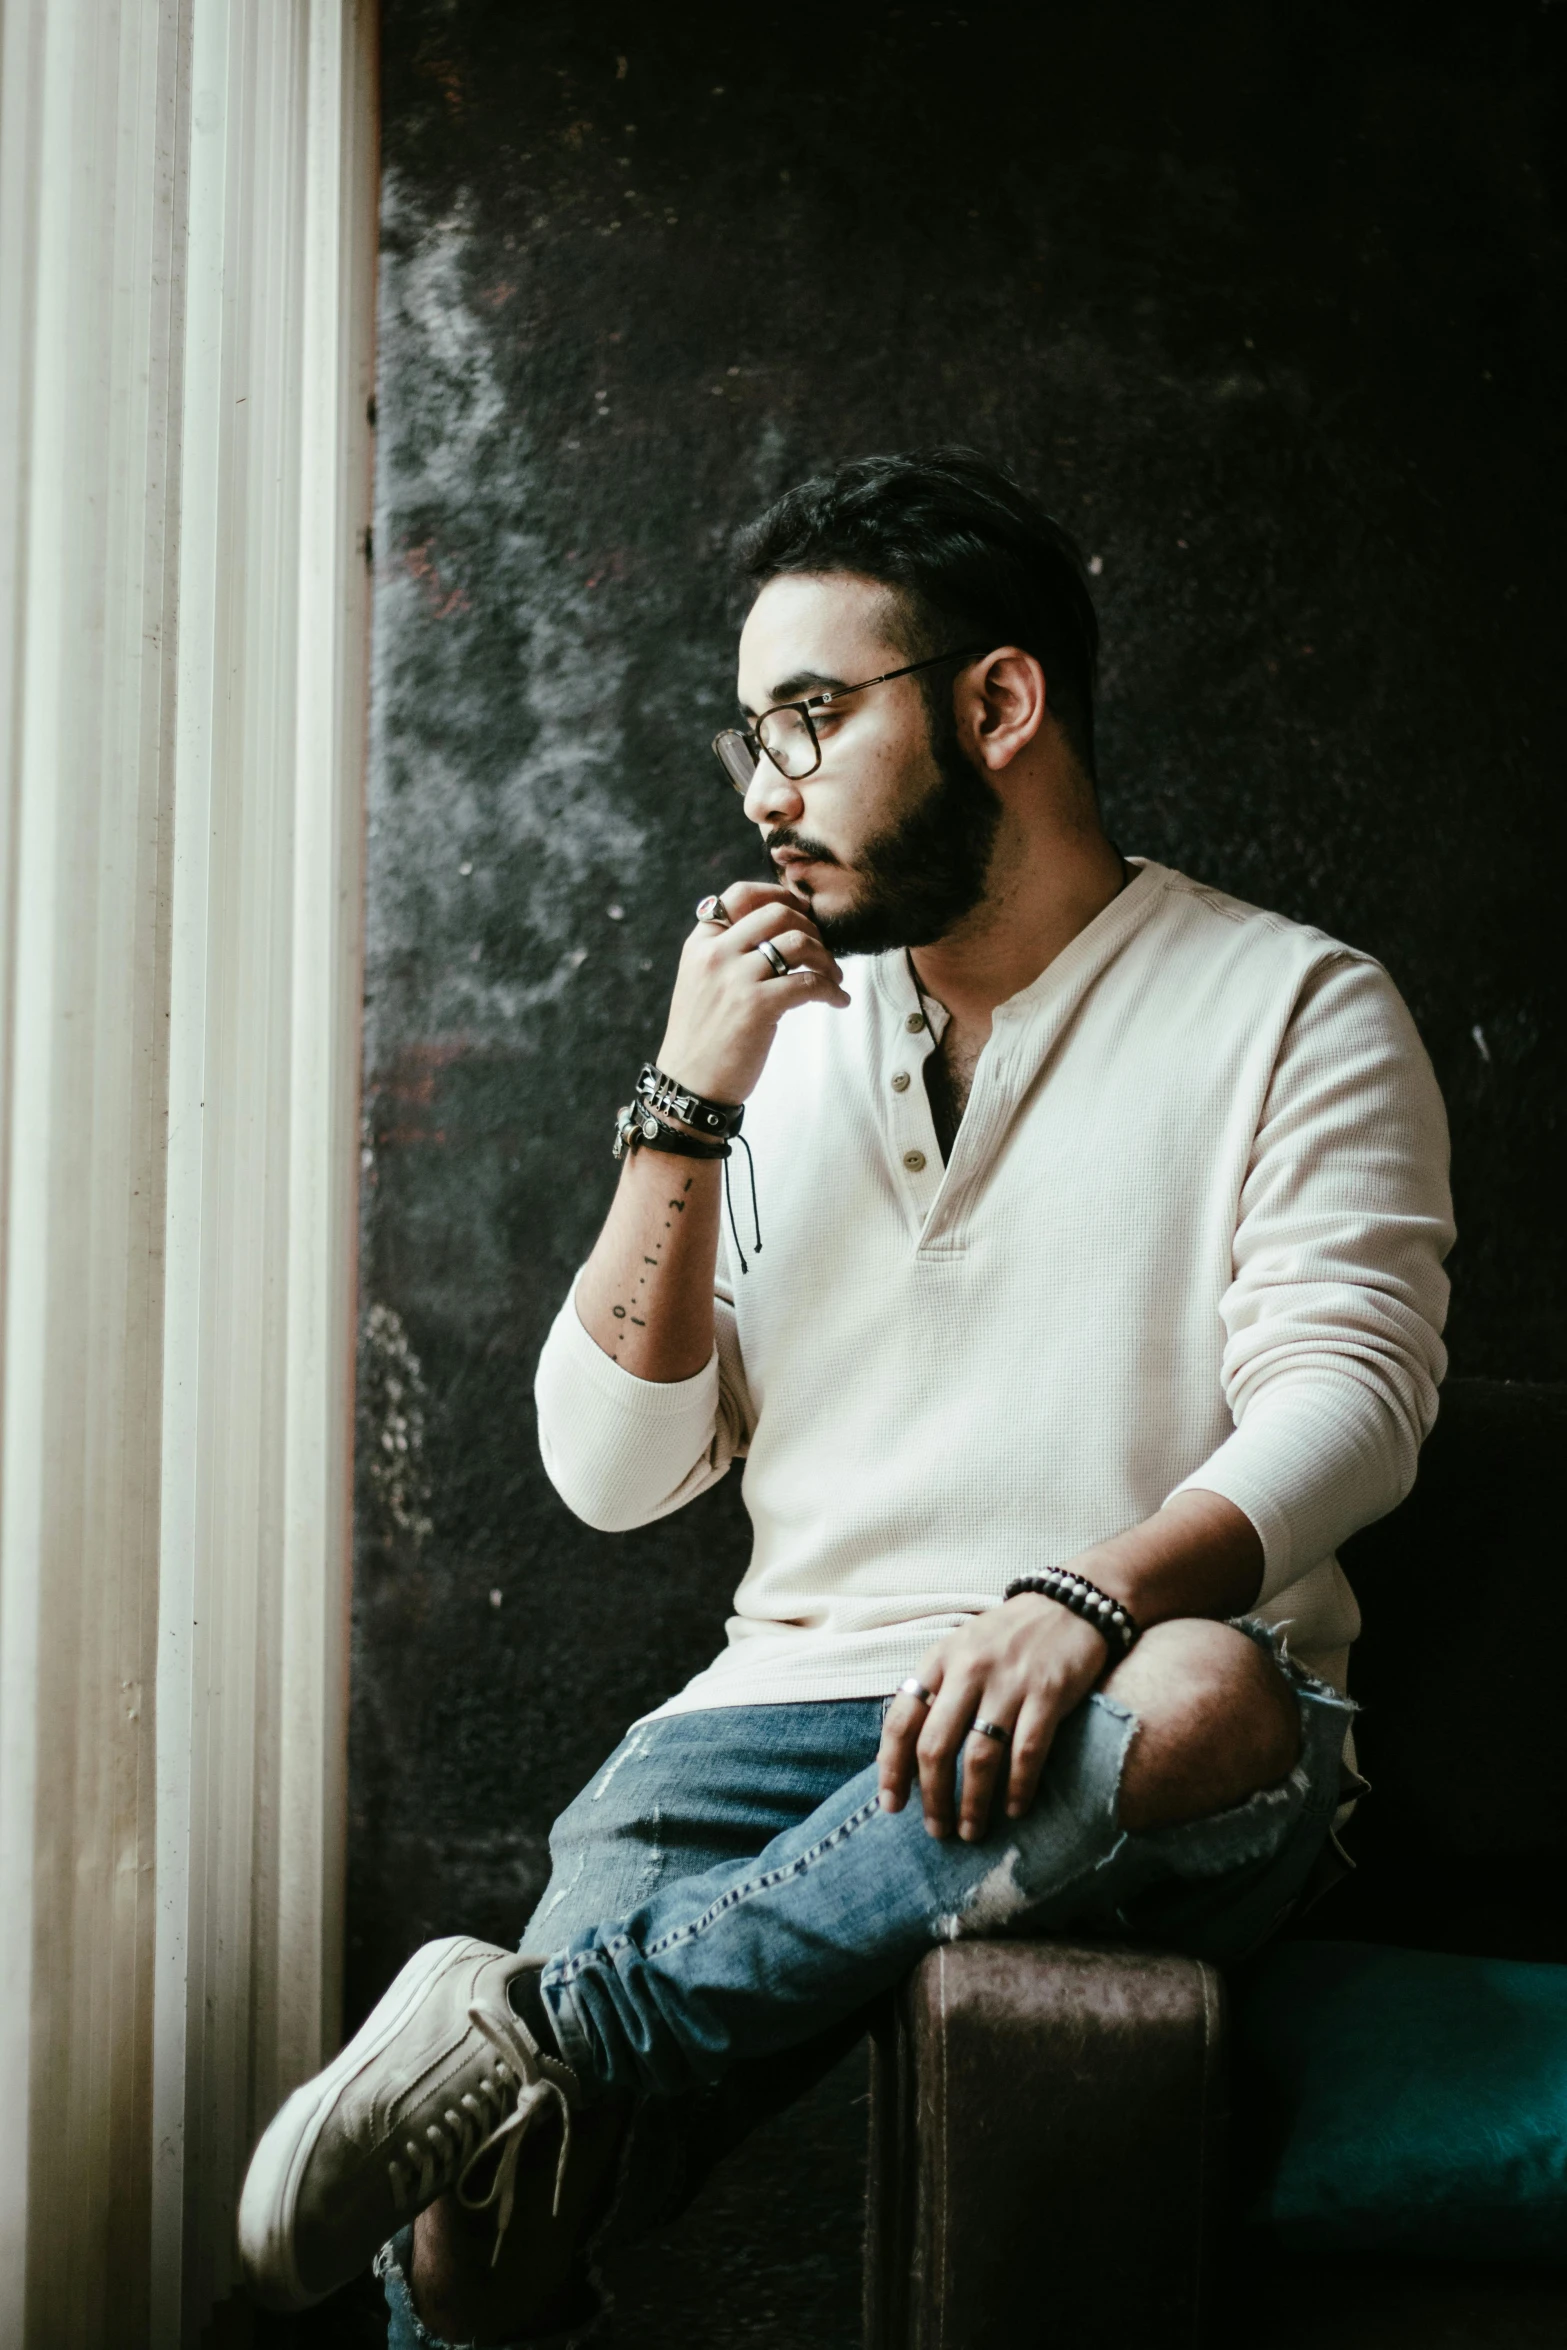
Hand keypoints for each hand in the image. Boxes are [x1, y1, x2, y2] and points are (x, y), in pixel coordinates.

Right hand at [655, 880, 849, 1103]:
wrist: (689, 1084)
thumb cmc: (702, 1037)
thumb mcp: (700, 982)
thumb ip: (726, 952)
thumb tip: (775, 931)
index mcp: (701, 944)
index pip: (741, 895)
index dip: (778, 894)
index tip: (801, 911)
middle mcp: (716, 954)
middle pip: (778, 912)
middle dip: (810, 927)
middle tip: (822, 950)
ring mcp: (736, 979)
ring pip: (798, 942)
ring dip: (827, 958)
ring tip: (834, 976)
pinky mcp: (757, 1006)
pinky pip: (809, 983)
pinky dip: (832, 990)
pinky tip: (838, 1000)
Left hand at [877, 1595, 1108, 1841]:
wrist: (1069, 1603)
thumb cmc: (1008, 1636)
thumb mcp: (961, 1648)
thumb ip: (936, 1690)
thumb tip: (907, 1753)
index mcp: (940, 1659)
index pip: (901, 1720)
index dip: (892, 1768)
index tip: (892, 1805)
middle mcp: (969, 1670)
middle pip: (936, 1747)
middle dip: (932, 1797)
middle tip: (937, 1830)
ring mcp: (1010, 1682)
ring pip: (979, 1758)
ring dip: (972, 1803)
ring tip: (971, 1831)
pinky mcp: (1049, 1694)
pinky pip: (1027, 1752)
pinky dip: (1018, 1787)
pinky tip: (1014, 1809)